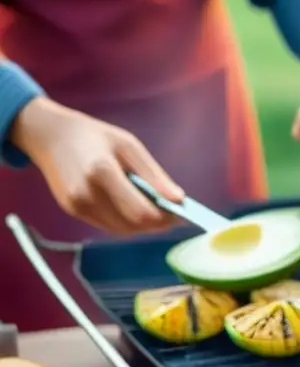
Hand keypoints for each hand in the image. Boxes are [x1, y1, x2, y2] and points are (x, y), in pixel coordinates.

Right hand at [10, 97, 182, 234]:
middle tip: (172, 211)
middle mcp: (86, 194)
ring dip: (143, 224)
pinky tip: (133, 205)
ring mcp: (77, 206)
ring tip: (154, 206)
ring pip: (122, 230)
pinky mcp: (73, 212)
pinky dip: (127, 221)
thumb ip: (154, 176)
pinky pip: (109, 226)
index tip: (181, 211)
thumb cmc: (95, 136)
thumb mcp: (130, 146)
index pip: (140, 212)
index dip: (165, 218)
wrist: (51, 137)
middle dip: (157, 223)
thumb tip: (179, 200)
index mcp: (102, 172)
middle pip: (133, 225)